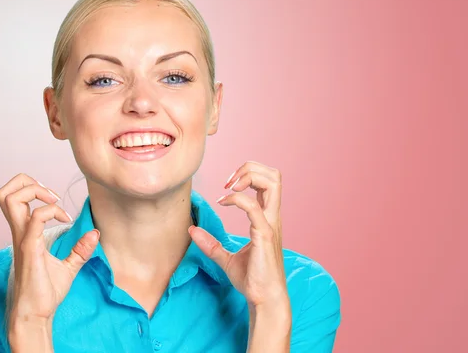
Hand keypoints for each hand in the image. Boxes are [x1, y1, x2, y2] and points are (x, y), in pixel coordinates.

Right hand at [0, 173, 99, 326]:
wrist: (36, 315)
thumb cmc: (45, 293)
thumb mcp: (69, 267)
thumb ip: (79, 250)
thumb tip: (95, 233)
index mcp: (24, 233)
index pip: (13, 198)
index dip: (33, 188)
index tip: (57, 203)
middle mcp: (19, 233)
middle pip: (5, 192)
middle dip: (27, 182)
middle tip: (51, 196)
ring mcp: (22, 239)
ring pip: (10, 199)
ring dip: (34, 191)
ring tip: (54, 203)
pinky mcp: (29, 249)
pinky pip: (34, 219)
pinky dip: (49, 211)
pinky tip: (64, 220)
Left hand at [188, 161, 289, 309]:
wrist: (263, 298)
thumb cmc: (252, 279)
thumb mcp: (226, 258)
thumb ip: (211, 244)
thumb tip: (193, 231)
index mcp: (267, 218)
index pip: (268, 183)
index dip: (248, 175)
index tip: (226, 187)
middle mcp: (271, 217)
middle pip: (274, 176)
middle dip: (250, 168)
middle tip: (229, 181)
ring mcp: (270, 224)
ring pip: (273, 182)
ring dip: (249, 176)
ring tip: (230, 187)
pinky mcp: (264, 234)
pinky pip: (253, 207)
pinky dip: (236, 199)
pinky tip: (223, 203)